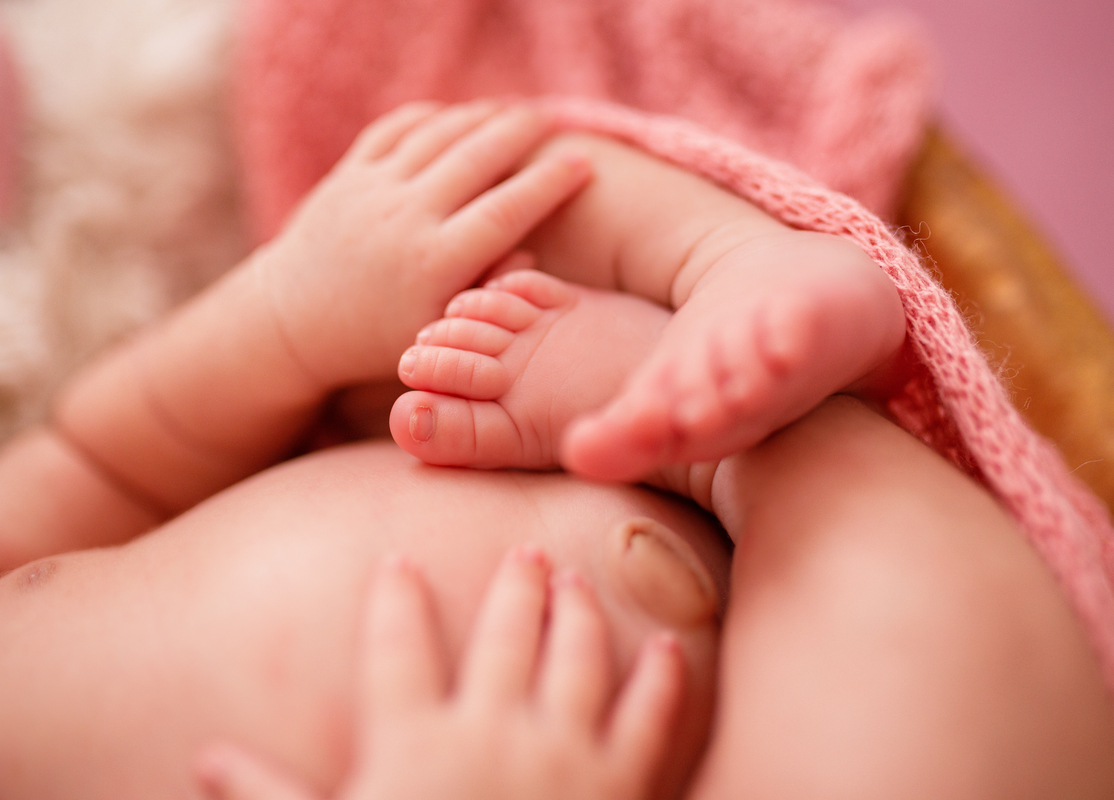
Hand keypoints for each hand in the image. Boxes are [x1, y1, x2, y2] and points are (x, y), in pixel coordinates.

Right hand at [195, 546, 684, 799]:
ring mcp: (561, 754)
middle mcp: (491, 729)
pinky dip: (663, 680)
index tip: (397, 559)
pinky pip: (649, 719)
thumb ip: (268, 798)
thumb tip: (204, 760)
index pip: (397, 645)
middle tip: (524, 552)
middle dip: (513, 586)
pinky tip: (670, 648)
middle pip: (504, 632)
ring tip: (576, 579)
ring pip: (576, 656)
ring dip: (578, 611)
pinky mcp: (619, 785)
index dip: (396, 599)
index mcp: (415, 740)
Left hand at [257, 100, 590, 387]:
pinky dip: (432, 115)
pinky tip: (458, 116)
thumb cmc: (382, 336)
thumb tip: (533, 251)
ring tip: (514, 112)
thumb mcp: (442, 331)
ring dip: (481, 115)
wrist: (296, 321)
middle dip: (522, 131)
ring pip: (438, 133)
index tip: (581, 164)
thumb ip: (490, 293)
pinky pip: (396, 128)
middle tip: (553, 121)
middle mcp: (403, 218)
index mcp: (433, 262)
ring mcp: (370, 190)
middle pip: (477, 155)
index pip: (507, 209)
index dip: (549, 182)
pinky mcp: (346, 175)